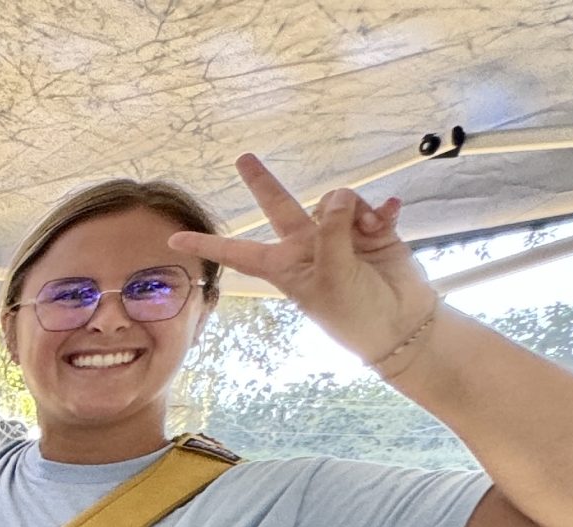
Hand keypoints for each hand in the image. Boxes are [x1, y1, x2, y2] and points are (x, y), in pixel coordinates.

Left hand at [168, 156, 432, 368]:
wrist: (399, 323)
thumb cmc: (354, 311)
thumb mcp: (331, 275)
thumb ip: (331, 232)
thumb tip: (337, 195)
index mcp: (283, 265)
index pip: (237, 252)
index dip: (208, 244)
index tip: (174, 239)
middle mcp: (307, 247)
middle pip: (280, 206)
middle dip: (262, 183)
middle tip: (243, 158)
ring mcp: (339, 237)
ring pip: (336, 202)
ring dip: (354, 209)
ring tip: (369, 230)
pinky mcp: (372, 232)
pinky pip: (372, 208)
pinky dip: (381, 209)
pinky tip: (389, 214)